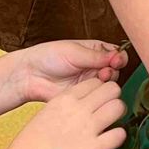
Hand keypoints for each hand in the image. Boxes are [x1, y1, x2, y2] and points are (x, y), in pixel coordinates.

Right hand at [8, 78, 126, 148]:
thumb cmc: (30, 145)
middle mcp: (79, 109)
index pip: (95, 82)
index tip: (98, 100)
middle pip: (112, 89)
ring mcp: (88, 128)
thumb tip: (83, 106)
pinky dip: (118, 137)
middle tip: (108, 110)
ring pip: (119, 107)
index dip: (100, 90)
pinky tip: (109, 141)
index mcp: (65, 99)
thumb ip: (66, 107)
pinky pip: (119, 134)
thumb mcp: (46, 114)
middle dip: (113, 98)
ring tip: (111, 124)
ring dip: (119, 115)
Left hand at [12, 39, 126, 102]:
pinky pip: (97, 97)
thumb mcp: (74, 52)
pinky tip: (92, 90)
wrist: (30, 75)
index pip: (115, 53)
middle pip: (115, 70)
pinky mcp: (84, 95)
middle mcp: (94, 66)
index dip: (118, 57)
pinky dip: (98, 94)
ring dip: (106, 82)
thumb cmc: (48, 56)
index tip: (116, 60)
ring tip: (98, 78)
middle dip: (113, 70)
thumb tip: (117, 56)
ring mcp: (89, 81)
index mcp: (94, 51)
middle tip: (105, 71)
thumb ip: (97, 56)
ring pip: (109, 84)